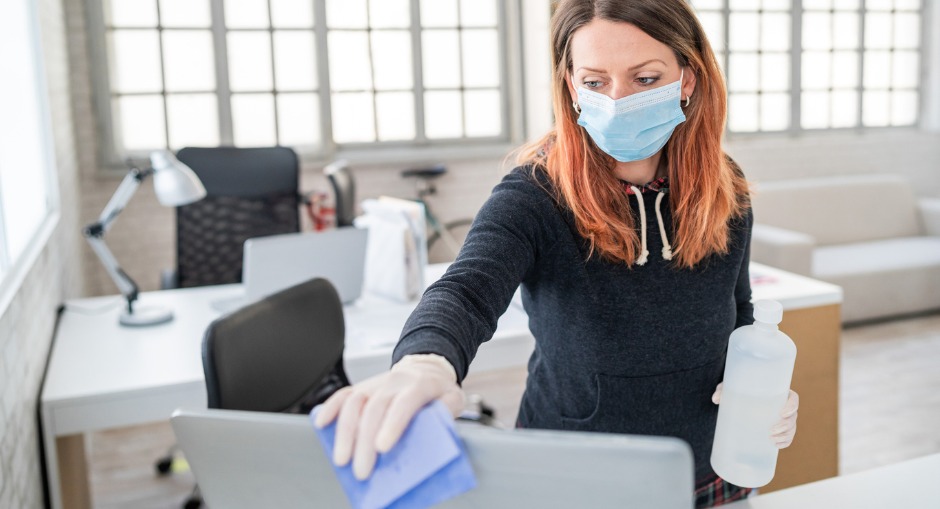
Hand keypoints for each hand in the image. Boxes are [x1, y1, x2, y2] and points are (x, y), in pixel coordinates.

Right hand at [313, 354, 464, 479]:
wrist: (425, 367)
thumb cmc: (438, 390)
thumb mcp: (454, 398)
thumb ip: (448, 412)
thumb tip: (435, 433)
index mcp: (418, 385)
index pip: (403, 404)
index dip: (392, 425)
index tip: (382, 448)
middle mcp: (393, 383)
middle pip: (375, 409)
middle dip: (365, 441)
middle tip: (362, 471)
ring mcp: (375, 383)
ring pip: (354, 403)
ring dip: (345, 432)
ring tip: (341, 460)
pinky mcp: (362, 387)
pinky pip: (342, 394)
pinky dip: (330, 408)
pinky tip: (321, 425)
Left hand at [712, 383, 798, 448]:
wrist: (738, 400)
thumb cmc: (739, 391)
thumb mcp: (731, 388)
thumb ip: (723, 390)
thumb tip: (716, 399)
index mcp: (778, 393)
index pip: (793, 398)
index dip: (792, 406)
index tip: (782, 413)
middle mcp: (782, 406)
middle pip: (792, 416)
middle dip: (786, 426)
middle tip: (772, 430)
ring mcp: (782, 418)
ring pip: (791, 427)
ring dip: (786, 435)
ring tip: (772, 439)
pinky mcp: (778, 428)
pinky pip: (787, 436)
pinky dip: (785, 442)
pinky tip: (777, 445)